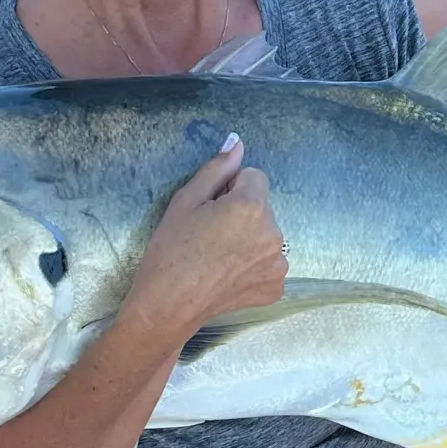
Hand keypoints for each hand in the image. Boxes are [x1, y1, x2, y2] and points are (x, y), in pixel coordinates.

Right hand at [124, 135, 288, 344]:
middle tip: (209, 235)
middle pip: (262, 206)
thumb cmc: (170, 250)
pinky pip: (268, 261)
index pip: (254, 176)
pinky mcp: (276, 286)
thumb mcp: (186, 201)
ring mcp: (278, 263)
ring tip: (217, 256)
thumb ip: (217, 169)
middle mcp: (274, 233)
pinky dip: (253, 264)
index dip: (230, 189)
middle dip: (241, 213)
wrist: (168, 306)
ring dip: (249, 238)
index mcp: (252, 206)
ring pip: (266, 234)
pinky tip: (227, 274)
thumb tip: (237, 142)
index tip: (210, 209)